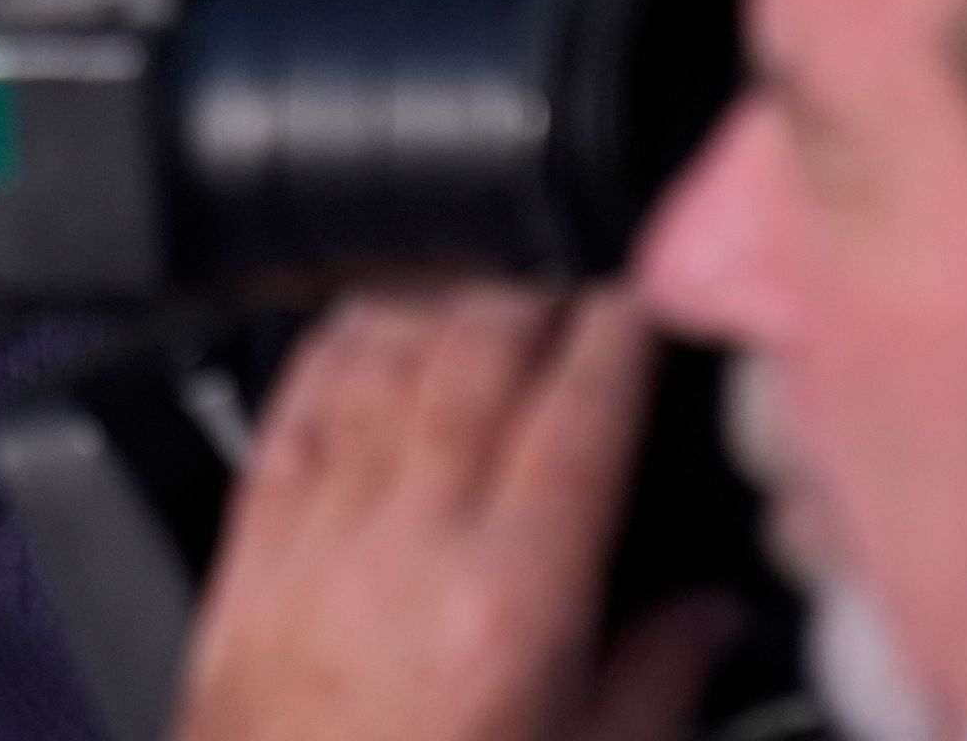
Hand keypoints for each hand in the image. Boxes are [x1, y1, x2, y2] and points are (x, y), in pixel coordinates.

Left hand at [174, 286, 729, 740]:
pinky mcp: (254, 536)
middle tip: (577, 287)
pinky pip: (296, 401)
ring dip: (442, 303)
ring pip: (383, 356)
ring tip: (490, 290)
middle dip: (537, 296)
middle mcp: (410, 540)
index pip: (578, 416)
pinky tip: (369, 322)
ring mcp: (322, 527)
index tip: (645, 305)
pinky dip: (338, 343)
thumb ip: (659, 680)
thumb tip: (711, 614)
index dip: (618, 337)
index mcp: (510, 600)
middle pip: (477, 355)